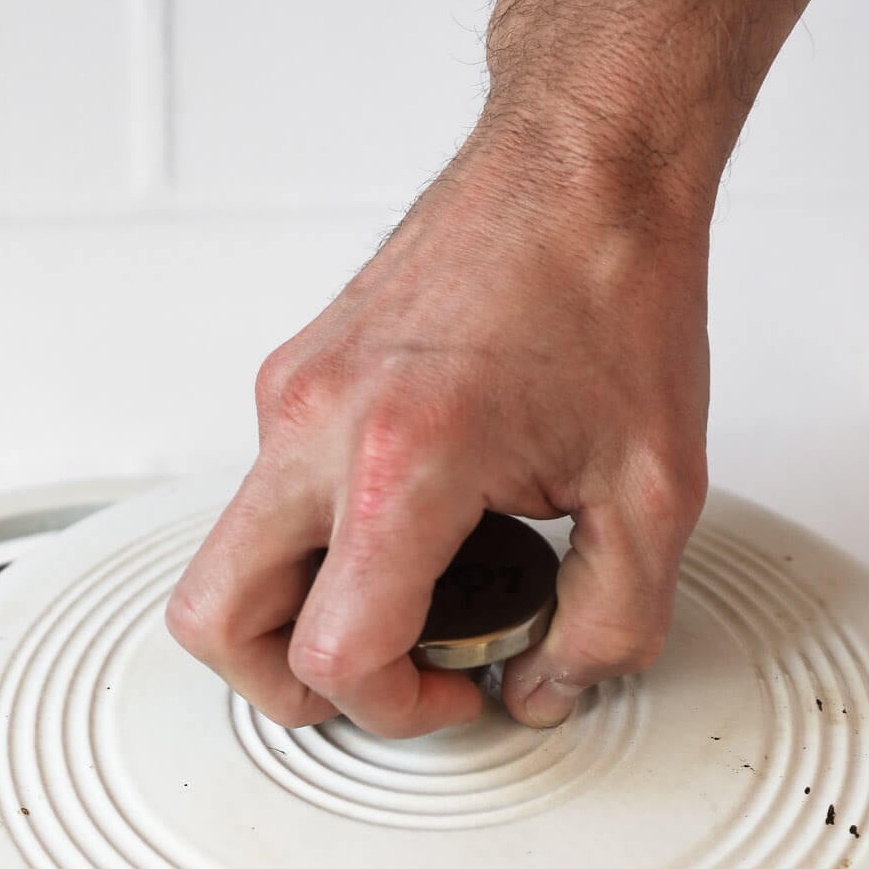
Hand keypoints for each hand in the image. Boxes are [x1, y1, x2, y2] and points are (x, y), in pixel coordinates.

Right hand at [166, 123, 711, 735]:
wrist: (583, 158)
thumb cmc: (611, 283)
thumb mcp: (654, 488)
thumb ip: (609, 621)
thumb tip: (546, 684)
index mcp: (402, 458)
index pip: (333, 651)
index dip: (394, 710)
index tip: (454, 690)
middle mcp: (317, 424)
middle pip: (214, 620)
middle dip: (284, 686)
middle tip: (374, 682)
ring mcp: (290, 395)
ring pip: (229, 558)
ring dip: (297, 612)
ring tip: (404, 604)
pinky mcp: (293, 375)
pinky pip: (267, 493)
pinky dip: (318, 540)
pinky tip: (412, 525)